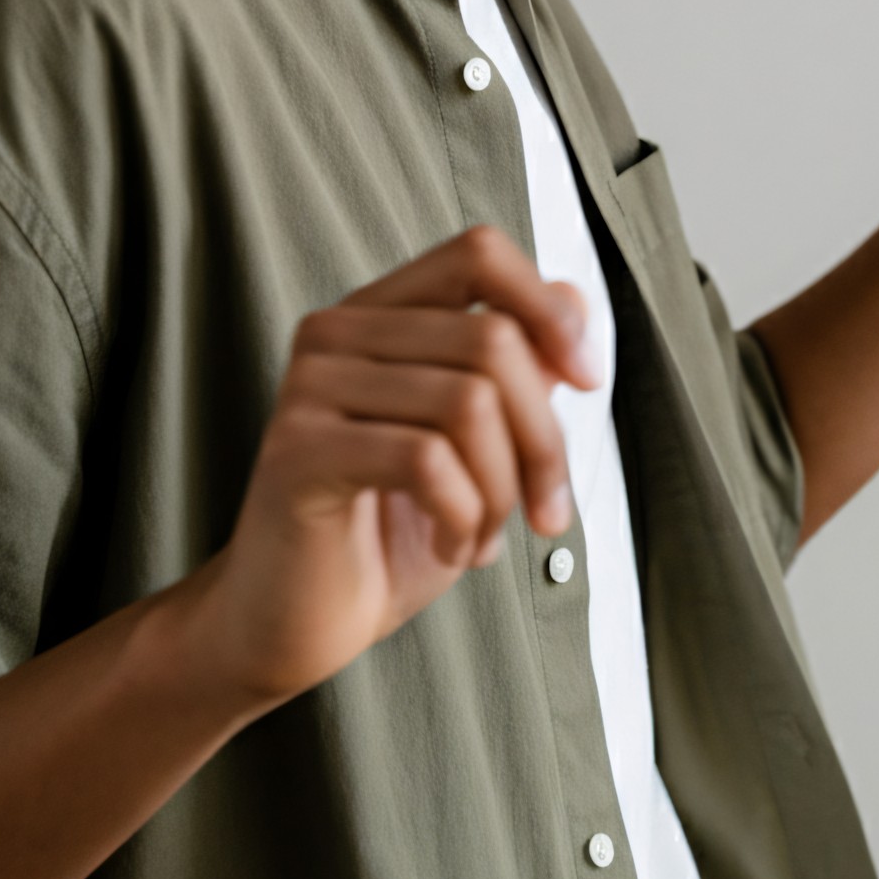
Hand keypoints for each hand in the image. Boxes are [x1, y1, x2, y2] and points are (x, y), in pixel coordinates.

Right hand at [193, 225, 598, 720]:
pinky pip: (426, 460)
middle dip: (543, 438)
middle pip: (493, 338)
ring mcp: (310, 386)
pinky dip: (464, 517)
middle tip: (544, 512)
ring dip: (502, 491)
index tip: (588, 379)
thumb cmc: (385, 535)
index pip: (478, 254)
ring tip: (482, 538)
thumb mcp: (475, 448)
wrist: (290, 625)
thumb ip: (516, 372)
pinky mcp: (299, 450)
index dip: (547, 306)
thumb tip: (572, 299)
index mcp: (379, 314)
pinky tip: (450, 548)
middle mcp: (337, 331)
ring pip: (469, 402)